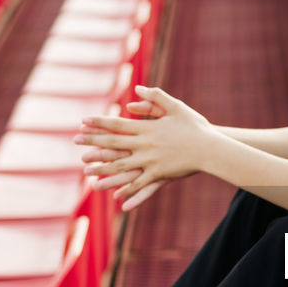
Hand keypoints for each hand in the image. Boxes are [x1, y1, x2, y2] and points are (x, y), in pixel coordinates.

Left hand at [76, 85, 210, 207]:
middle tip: (75, 142)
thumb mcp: (176, 107)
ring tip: (87, 172)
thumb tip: (136, 89)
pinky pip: (141, 185)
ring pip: (122, 167)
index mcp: (147, 129)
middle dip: (93, 143)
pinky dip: (128, 191)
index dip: (99, 123)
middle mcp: (145, 145)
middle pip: (114, 144)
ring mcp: (151, 162)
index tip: (83, 122)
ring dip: (103, 169)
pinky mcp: (160, 175)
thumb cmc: (195, 126)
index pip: (117, 124)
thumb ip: (155, 97)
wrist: (212, 148)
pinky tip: (116, 197)